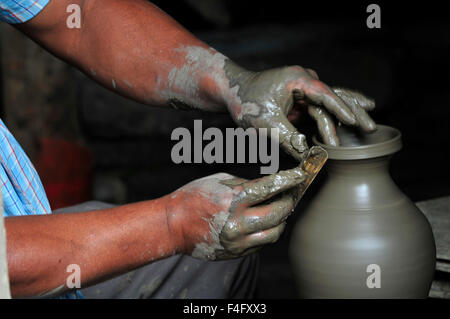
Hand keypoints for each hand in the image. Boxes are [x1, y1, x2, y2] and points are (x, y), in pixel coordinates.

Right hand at [166, 147, 326, 259]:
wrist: (174, 225)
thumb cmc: (195, 197)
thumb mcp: (219, 181)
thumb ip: (246, 184)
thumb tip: (269, 187)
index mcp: (233, 199)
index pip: (270, 188)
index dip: (289, 180)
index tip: (300, 176)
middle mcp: (237, 223)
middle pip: (278, 213)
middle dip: (289, 201)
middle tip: (291, 193)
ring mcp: (237, 241)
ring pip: (274, 232)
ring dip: (281, 219)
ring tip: (279, 209)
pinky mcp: (236, 253)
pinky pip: (261, 243)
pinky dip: (267, 231)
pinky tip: (263, 221)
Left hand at [224, 62, 375, 159]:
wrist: (232, 92)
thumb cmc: (247, 103)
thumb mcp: (267, 124)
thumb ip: (290, 140)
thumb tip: (309, 158)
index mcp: (298, 79)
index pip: (325, 95)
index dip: (340, 109)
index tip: (354, 122)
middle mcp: (305, 81)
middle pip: (335, 96)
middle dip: (354, 111)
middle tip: (370, 126)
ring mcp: (304, 90)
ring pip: (332, 103)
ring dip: (348, 115)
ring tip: (369, 126)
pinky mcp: (301, 100)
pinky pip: (321, 109)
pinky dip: (334, 118)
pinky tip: (350, 124)